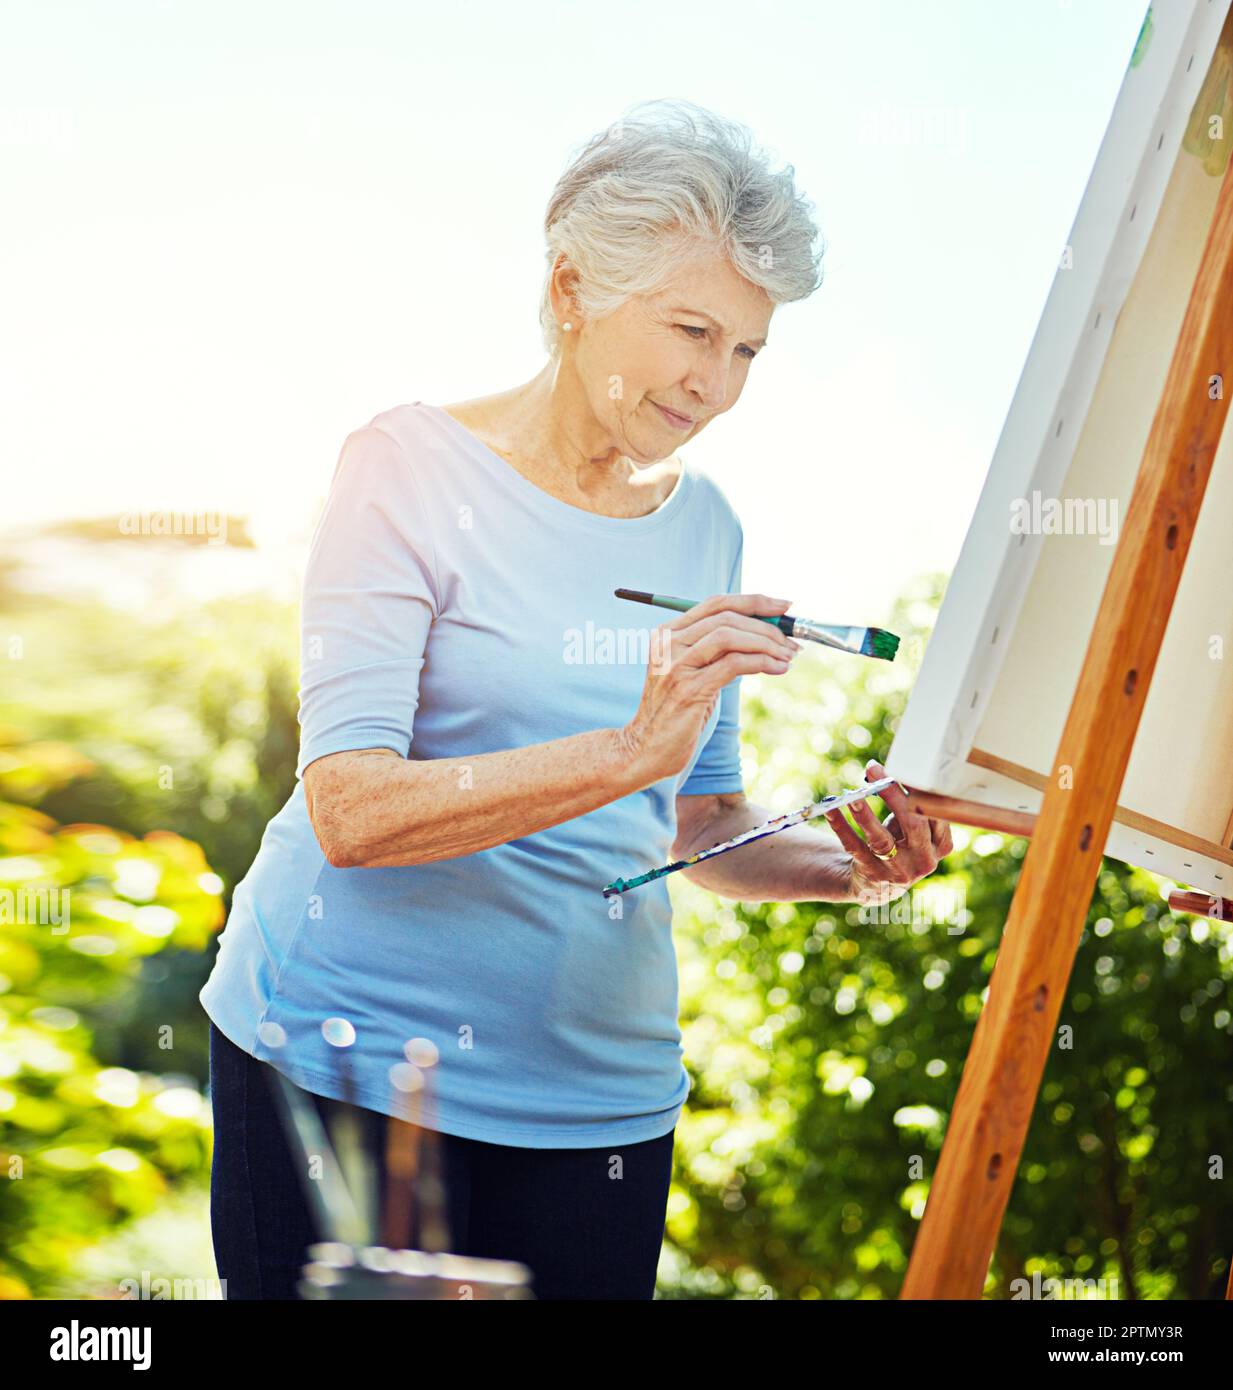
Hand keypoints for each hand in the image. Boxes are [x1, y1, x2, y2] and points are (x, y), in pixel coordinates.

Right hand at [621, 592, 801, 783]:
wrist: (646, 749)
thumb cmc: (677, 713)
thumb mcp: (694, 673)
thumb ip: (717, 652)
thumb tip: (764, 635)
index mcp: (669, 633)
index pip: (717, 603)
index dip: (754, 601)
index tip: (784, 606)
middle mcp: (669, 642)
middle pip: (726, 616)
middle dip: (767, 626)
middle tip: (792, 641)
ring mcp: (676, 664)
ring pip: (730, 636)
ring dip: (767, 643)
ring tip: (788, 656)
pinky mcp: (687, 688)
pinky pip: (733, 664)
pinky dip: (762, 663)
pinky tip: (778, 669)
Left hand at [823, 759, 953, 905]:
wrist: (878, 882)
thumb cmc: (899, 843)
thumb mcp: (912, 828)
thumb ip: (910, 804)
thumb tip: (885, 769)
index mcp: (941, 845)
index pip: (935, 813)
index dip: (918, 788)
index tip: (903, 765)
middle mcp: (925, 860)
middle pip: (913, 824)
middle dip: (893, 794)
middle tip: (874, 770)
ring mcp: (899, 872)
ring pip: (881, 840)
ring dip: (865, 816)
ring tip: (852, 796)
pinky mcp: (872, 875)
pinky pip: (854, 847)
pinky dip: (841, 827)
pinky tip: (831, 810)